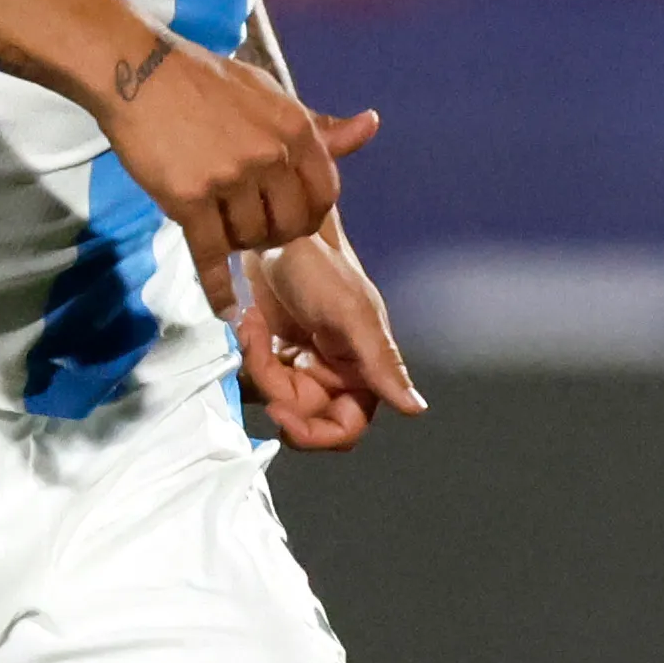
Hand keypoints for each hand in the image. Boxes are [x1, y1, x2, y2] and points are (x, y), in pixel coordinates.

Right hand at [99, 36, 379, 281]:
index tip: (290, 217)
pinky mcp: (190, 199)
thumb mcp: (270, 94)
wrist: (136, 70)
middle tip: (253, 228)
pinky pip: (212, 257)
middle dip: (276, 235)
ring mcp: (231, 179)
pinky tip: (224, 308)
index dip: (309, 214)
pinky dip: (218, 288)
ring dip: (239, 243)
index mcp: (296, 129)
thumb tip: (370, 126)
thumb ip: (319, 125)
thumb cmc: (204, 82)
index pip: (325, 194)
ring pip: (251, 240)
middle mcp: (271, 155)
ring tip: (221, 226)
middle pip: (291, 226)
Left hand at [230, 231, 425, 451]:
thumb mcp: (352, 315)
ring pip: (273, 397)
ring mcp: (301, 364)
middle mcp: (334, 373)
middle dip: (274, 389)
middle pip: (301, 415)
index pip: (345, 428)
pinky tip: (248, 324)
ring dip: (256, 367)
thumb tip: (416, 409)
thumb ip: (382, 364)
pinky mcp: (272, 350)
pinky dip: (246, 357)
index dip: (315, 434)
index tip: (281, 413)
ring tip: (254, 324)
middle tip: (259, 351)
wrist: (276, 228)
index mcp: (362, 370)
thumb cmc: (320, 265)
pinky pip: (255, 378)